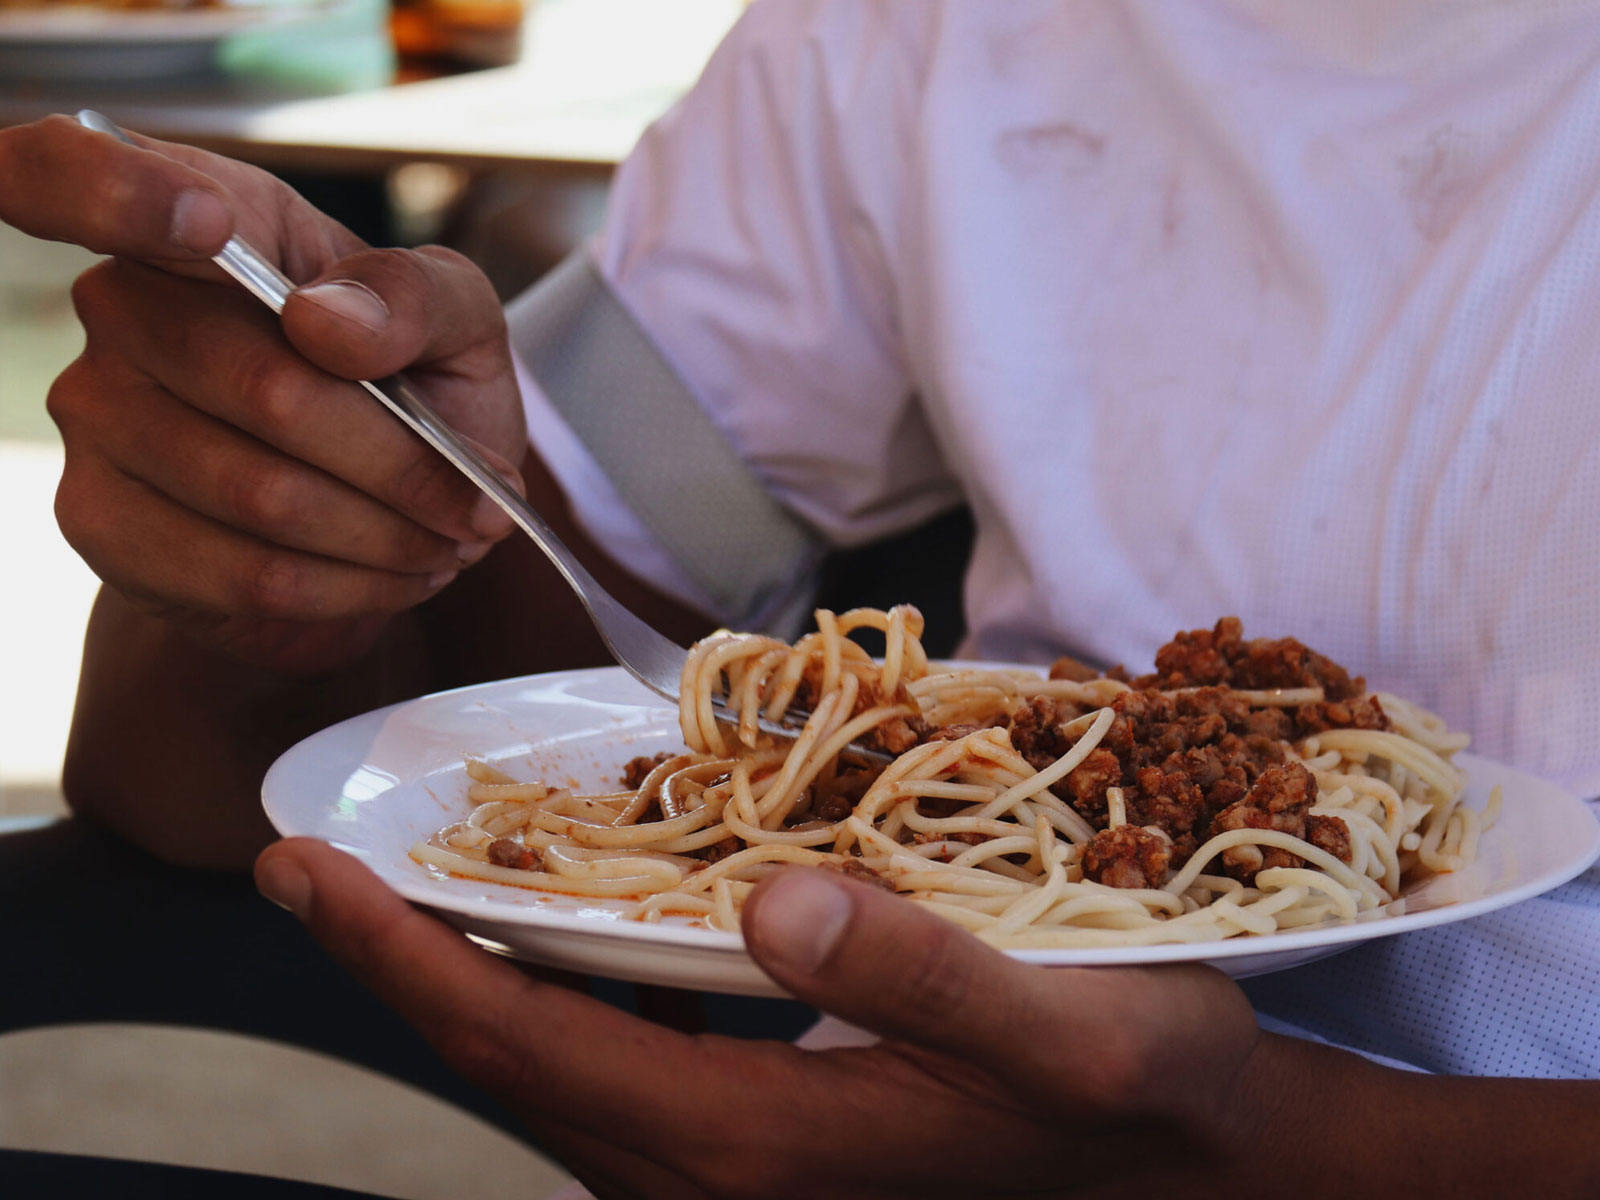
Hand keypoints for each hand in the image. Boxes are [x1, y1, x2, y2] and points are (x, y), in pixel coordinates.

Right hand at [0, 115, 525, 674]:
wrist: (380, 508)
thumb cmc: (410, 385)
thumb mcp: (457, 325)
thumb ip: (415, 298)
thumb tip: (325, 321)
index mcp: (207, 213)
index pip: (88, 173)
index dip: (124, 190)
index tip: (208, 225)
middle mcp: (124, 302)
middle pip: (269, 390)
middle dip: (402, 467)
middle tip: (475, 505)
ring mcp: (96, 412)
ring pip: (262, 496)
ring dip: (387, 538)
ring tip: (445, 541)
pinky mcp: (101, 521)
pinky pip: (238, 573)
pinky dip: (346, 589)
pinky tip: (390, 575)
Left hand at [255, 839, 1270, 1198]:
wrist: (1188, 1164)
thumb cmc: (1137, 1089)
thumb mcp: (1063, 1030)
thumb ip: (922, 977)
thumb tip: (771, 906)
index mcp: (758, 1150)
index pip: (530, 1053)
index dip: (404, 960)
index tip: (303, 871)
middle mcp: (717, 1178)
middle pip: (507, 1071)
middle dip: (399, 966)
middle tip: (311, 864)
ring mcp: (733, 1173)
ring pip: (550, 1075)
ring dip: (465, 979)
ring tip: (402, 883)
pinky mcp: (759, 1146)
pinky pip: (611, 1070)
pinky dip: (551, 995)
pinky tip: (550, 930)